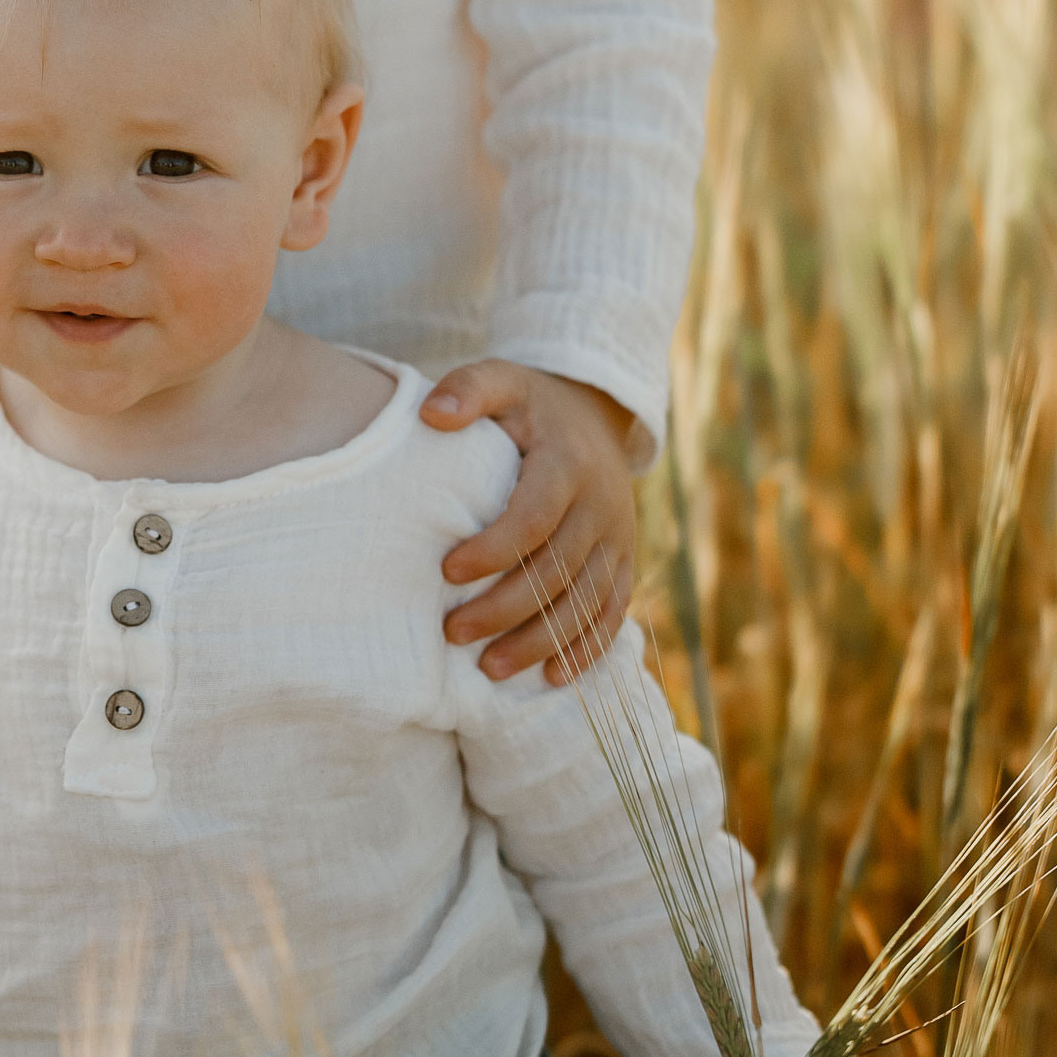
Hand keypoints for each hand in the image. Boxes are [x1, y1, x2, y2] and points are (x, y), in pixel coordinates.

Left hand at [421, 363, 637, 681]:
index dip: (493, 550)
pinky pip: (613, 613)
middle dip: (505, 609)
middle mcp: (600, 506)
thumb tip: (431, 414)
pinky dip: (588, 648)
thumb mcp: (502, 379)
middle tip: (453, 633)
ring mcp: (617, 539)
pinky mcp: (624, 562)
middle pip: (557, 570)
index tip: (446, 572)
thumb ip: (468, 388)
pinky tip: (553, 677)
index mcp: (568, 464)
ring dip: (540, 641)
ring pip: (586, 602)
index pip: (533, 517)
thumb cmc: (532, 406)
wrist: (596, 416)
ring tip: (490, 668)